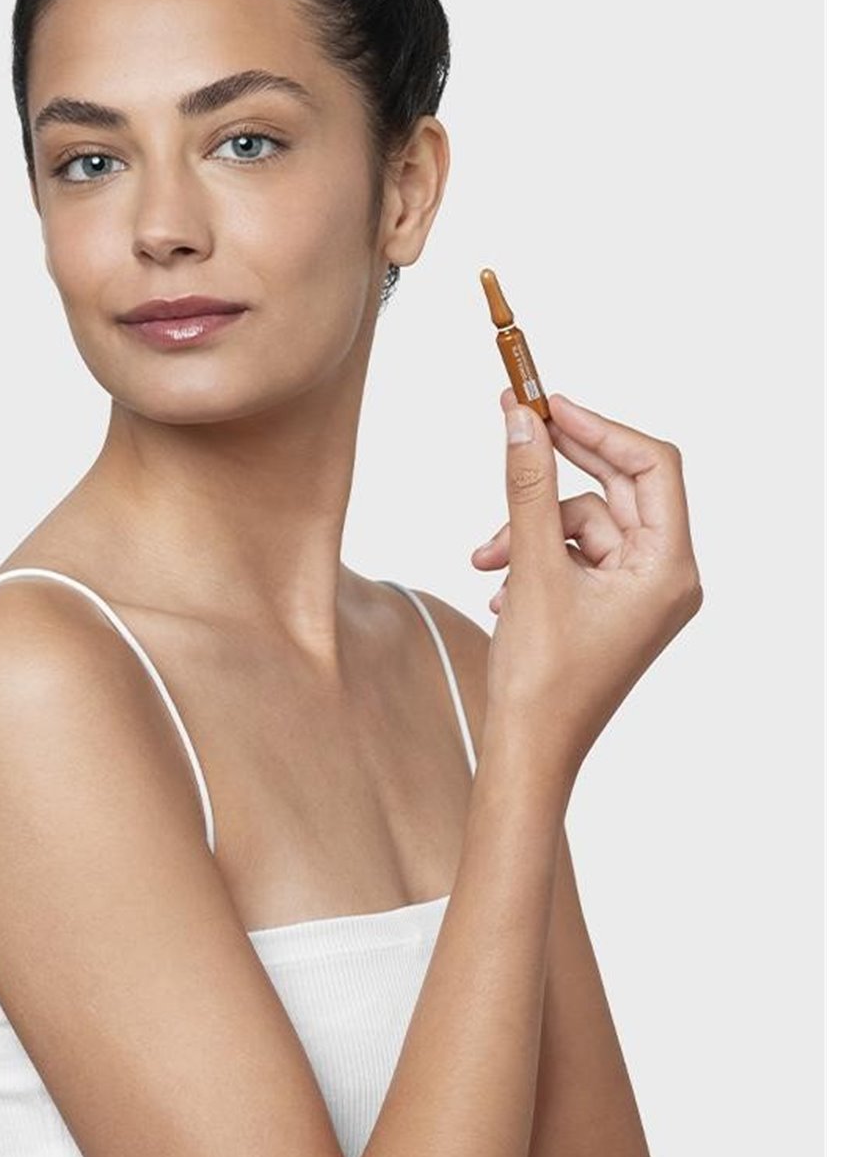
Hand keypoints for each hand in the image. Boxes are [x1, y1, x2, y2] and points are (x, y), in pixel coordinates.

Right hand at [470, 387, 702, 786]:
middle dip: (556, 474)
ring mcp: (637, 593)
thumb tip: (522, 420)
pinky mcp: (609, 606)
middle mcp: (664, 577)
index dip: (600, 429)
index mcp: (669, 568)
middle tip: (515, 429)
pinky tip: (502, 589)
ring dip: (529, 530)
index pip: (653, 467)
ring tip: (487, 562)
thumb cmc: (542, 679)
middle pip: (618, 490)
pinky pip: (573, 555)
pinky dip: (534, 559)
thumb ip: (527, 486)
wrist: (527, 751)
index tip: (550, 405)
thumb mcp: (532, 567)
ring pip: (582, 523)